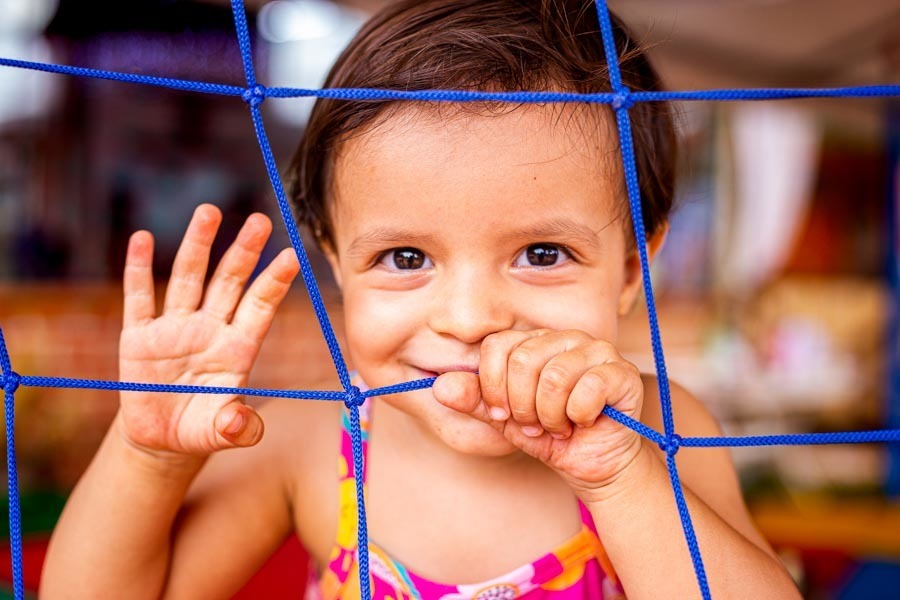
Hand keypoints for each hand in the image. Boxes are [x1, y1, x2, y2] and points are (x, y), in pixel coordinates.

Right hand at [117, 204, 298, 456]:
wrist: (162, 439)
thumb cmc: (202, 430)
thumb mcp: (220, 433)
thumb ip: (235, 428)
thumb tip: (240, 424)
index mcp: (238, 348)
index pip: (260, 308)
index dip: (274, 283)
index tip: (292, 255)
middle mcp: (210, 329)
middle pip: (229, 283)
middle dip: (244, 252)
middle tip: (260, 220)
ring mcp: (175, 328)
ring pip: (188, 278)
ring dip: (197, 245)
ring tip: (208, 211)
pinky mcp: (139, 336)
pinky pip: (139, 298)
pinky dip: (138, 269)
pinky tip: (142, 239)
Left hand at [433, 330, 644, 500]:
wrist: (594, 466)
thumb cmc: (550, 437)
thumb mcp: (504, 421)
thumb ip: (474, 401)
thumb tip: (439, 386)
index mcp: (534, 341)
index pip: (496, 346)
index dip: (492, 387)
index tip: (503, 415)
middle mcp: (566, 337)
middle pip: (523, 361)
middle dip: (521, 406)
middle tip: (535, 424)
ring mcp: (597, 350)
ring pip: (554, 377)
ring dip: (550, 416)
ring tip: (558, 426)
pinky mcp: (621, 372)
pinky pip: (586, 390)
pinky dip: (578, 417)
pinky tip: (584, 423)